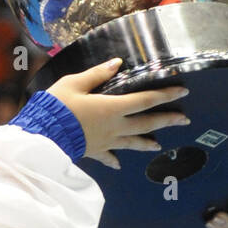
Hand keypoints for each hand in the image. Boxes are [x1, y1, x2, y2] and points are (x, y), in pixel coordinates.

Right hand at [46, 58, 188, 168]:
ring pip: (132, 142)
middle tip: (184, 120)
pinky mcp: (94, 151)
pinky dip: (114, 160)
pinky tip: (119, 164)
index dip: (166, 95)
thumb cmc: (57, 107)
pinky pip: (108, 157)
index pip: (146, 100)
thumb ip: (97, 74)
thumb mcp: (74, 83)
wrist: (43, 137)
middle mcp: (115, 126)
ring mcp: (106, 141)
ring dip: (147, 142)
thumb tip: (116, 63)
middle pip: (147, 123)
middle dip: (167, 120)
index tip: (183, 92)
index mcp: (112, 107)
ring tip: (158, 144)